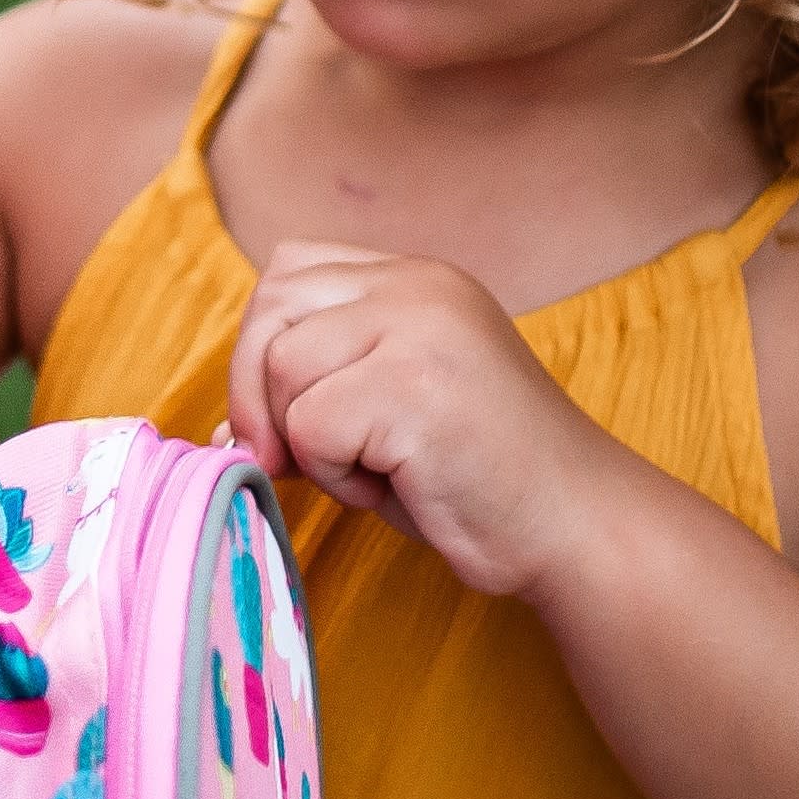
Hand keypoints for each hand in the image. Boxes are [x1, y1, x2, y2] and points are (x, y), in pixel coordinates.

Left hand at [225, 242, 618, 600]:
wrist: (574, 527)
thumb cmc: (478, 482)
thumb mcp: (387, 412)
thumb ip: (312, 393)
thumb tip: (224, 426)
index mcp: (416, 277)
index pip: (287, 272)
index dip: (264, 349)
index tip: (285, 419)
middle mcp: (419, 283)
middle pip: (270, 307)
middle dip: (260, 393)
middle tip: (299, 459)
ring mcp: (421, 326)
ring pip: (283, 368)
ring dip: (309, 441)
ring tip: (378, 467)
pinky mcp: (415, 384)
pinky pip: (310, 426)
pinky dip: (336, 475)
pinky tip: (397, 483)